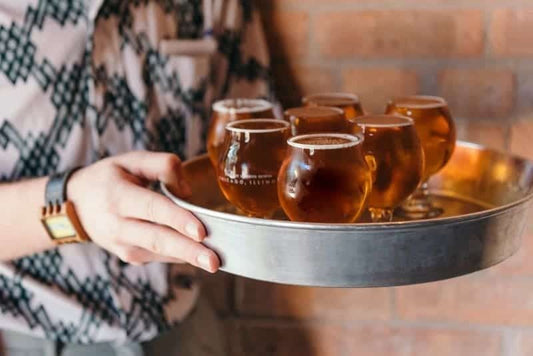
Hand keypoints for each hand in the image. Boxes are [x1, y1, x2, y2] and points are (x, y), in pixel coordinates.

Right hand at [67, 151, 219, 271]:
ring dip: (189, 258)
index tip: (201, 232)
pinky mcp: (130, 257)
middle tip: (214, 261)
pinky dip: (181, 257)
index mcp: (118, 197)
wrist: (74, 206)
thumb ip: (163, 165)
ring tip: (215, 261)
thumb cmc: (109, 178)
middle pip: (159, 240)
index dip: (178, 220)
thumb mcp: (131, 160)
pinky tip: (200, 255)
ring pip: (161, 253)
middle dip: (189, 252)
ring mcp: (123, 246)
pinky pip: (160, 257)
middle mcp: (119, 226)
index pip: (153, 209)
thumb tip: (188, 191)